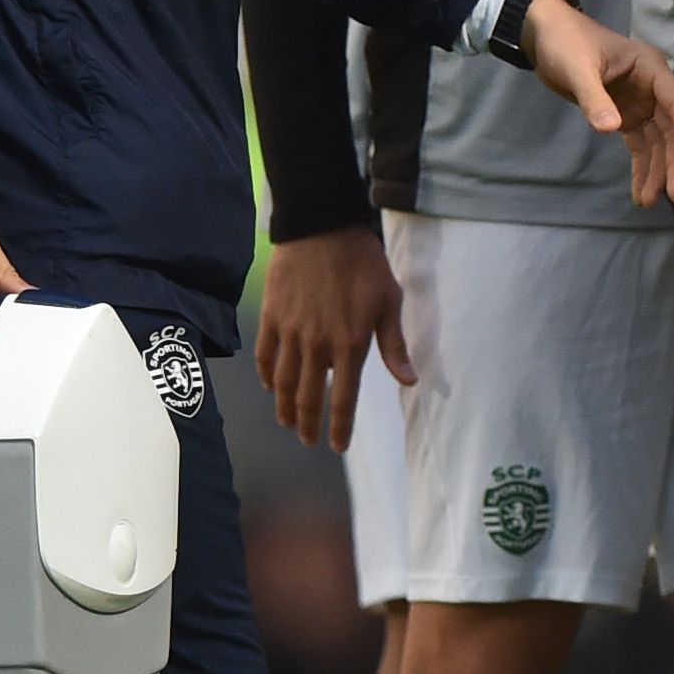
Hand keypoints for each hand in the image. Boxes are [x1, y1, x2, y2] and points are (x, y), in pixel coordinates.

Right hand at [254, 228, 407, 447]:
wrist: (322, 227)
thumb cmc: (363, 264)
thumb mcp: (389, 301)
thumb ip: (394, 345)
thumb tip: (409, 381)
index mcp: (350, 345)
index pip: (343, 399)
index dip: (339, 428)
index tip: (337, 446)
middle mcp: (316, 346)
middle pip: (307, 398)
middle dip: (308, 424)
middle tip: (309, 440)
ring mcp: (290, 333)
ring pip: (282, 382)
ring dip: (284, 408)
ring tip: (287, 422)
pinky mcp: (271, 317)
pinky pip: (264, 355)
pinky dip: (266, 376)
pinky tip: (270, 386)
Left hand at [525, 0, 673, 206]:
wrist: (545, 36)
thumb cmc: (566, 42)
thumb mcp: (577, 68)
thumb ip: (595, 99)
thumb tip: (612, 129)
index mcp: (651, 69)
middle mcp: (653, 88)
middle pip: (672, 130)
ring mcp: (641, 104)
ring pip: (658, 142)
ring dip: (656, 171)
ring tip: (649, 201)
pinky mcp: (626, 116)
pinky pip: (640, 146)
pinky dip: (641, 168)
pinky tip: (640, 191)